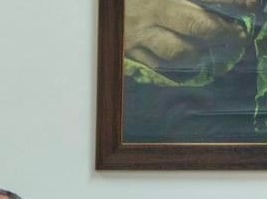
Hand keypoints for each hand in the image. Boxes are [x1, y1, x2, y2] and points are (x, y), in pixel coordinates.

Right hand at [124, 0, 252, 78]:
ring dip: (199, 53)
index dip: (235, 2)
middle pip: (197, 25)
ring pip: (177, 51)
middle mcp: (151, 11)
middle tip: (237, 36)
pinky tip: (182, 60)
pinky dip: (171, 64)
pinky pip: (153, 63)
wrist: (78, 11)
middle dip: (223, 32)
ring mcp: (136, 34)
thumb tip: (227, 3)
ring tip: (209, 51)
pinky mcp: (124, 51)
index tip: (252, 7)